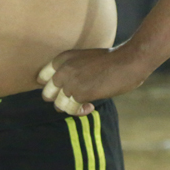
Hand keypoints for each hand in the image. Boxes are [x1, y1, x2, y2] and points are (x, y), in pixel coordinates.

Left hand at [36, 46, 150, 116]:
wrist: (128, 61)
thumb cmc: (112, 60)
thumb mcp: (85, 58)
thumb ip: (72, 70)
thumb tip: (64, 89)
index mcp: (63, 58)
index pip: (42, 77)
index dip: (52, 87)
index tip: (63, 90)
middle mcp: (62, 70)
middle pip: (47, 94)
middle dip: (59, 99)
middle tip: (74, 99)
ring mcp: (70, 83)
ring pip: (58, 105)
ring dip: (70, 107)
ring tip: (85, 103)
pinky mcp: (79, 94)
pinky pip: (71, 110)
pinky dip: (80, 112)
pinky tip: (90, 106)